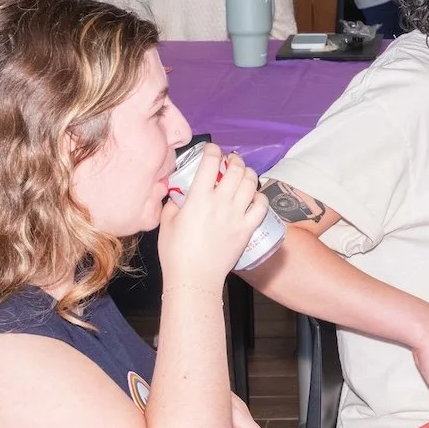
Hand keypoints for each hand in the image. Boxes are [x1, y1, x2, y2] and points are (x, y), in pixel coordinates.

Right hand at [157, 146, 267, 295]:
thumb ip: (173, 204)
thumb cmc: (175, 253)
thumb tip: (177, 195)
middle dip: (235, 160)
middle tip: (231, 161)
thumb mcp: (167, 223)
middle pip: (236, 169)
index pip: (210, 163)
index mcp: (198, 198)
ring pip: (251, 183)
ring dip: (249, 174)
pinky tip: (255, 196)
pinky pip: (261, 206)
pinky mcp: (247, 229)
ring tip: (244, 174)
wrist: (194, 278)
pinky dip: (260, 197)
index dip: (213, 150)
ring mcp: (237, 215)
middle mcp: (220, 203)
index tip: (212, 149)